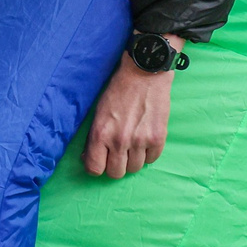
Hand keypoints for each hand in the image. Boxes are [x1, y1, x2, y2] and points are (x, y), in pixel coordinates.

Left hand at [83, 44, 179, 177]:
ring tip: (133, 144)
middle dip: (115, 165)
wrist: (144, 73)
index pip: (94, 169)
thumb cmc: (118, 91)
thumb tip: (88, 158)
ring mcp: (140, 141)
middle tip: (118, 153)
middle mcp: (119, 141)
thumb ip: (94, 138)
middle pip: (116, 173)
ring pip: (135, 168)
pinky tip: (145, 140)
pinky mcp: (158, 138)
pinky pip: (151, 160)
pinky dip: (148, 153)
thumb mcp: (98, 112)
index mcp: (101, 134)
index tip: (100, 160)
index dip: (96, 166)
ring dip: (133, 159)